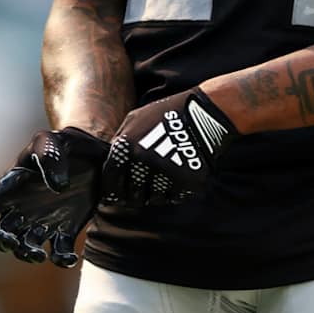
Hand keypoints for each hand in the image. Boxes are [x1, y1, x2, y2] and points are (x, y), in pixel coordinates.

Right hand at [0, 128, 105, 265]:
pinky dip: (61, 260)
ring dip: (26, 255)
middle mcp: (22, 208)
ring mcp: (42, 222)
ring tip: (39, 254)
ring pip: (23, 248)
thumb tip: (57, 188)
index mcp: (12, 187)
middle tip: (12, 241)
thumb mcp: (53, 141)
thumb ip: (50, 158)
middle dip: (1, 242)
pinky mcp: (65, 231)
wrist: (95, 155)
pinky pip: (58, 253)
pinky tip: (69, 257)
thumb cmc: (65, 145)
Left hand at [101, 88, 238, 208]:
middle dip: (134, 194)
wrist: (204, 113)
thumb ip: (120, 140)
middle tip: (141, 189)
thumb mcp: (135, 119)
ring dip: (155, 193)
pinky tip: (177, 176)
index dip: (112, 190)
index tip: (114, 195)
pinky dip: (174, 191)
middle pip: (131, 195)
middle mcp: (143, 162)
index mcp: (127, 147)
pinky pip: (173, 198)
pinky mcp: (186, 182)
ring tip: (163, 178)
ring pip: (153, 199)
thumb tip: (109, 162)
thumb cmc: (166, 114)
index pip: (111, 180)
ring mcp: (165, 173)